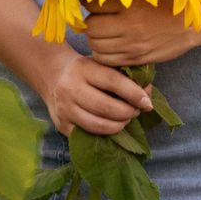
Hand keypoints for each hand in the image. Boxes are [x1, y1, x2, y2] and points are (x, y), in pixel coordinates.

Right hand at [32, 45, 156, 137]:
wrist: (53, 76)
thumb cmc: (86, 70)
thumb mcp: (101, 64)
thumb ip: (124, 77)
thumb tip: (147, 97)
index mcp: (83, 68)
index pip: (113, 81)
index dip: (134, 94)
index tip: (147, 103)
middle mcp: (70, 88)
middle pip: (106, 107)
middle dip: (128, 112)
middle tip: (135, 111)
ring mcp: (64, 108)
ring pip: (98, 125)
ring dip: (119, 125)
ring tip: (125, 119)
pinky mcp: (62, 125)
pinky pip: (89, 135)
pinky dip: (105, 134)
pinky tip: (111, 126)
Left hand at [83, 0, 200, 67]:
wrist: (193, 24)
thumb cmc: (168, 3)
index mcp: (131, 3)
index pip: (92, 4)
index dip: (89, 3)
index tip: (94, 3)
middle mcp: (130, 24)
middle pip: (91, 27)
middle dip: (90, 23)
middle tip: (98, 19)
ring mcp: (133, 44)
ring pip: (95, 45)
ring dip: (95, 39)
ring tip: (104, 33)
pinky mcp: (136, 58)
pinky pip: (106, 59)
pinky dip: (102, 53)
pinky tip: (109, 46)